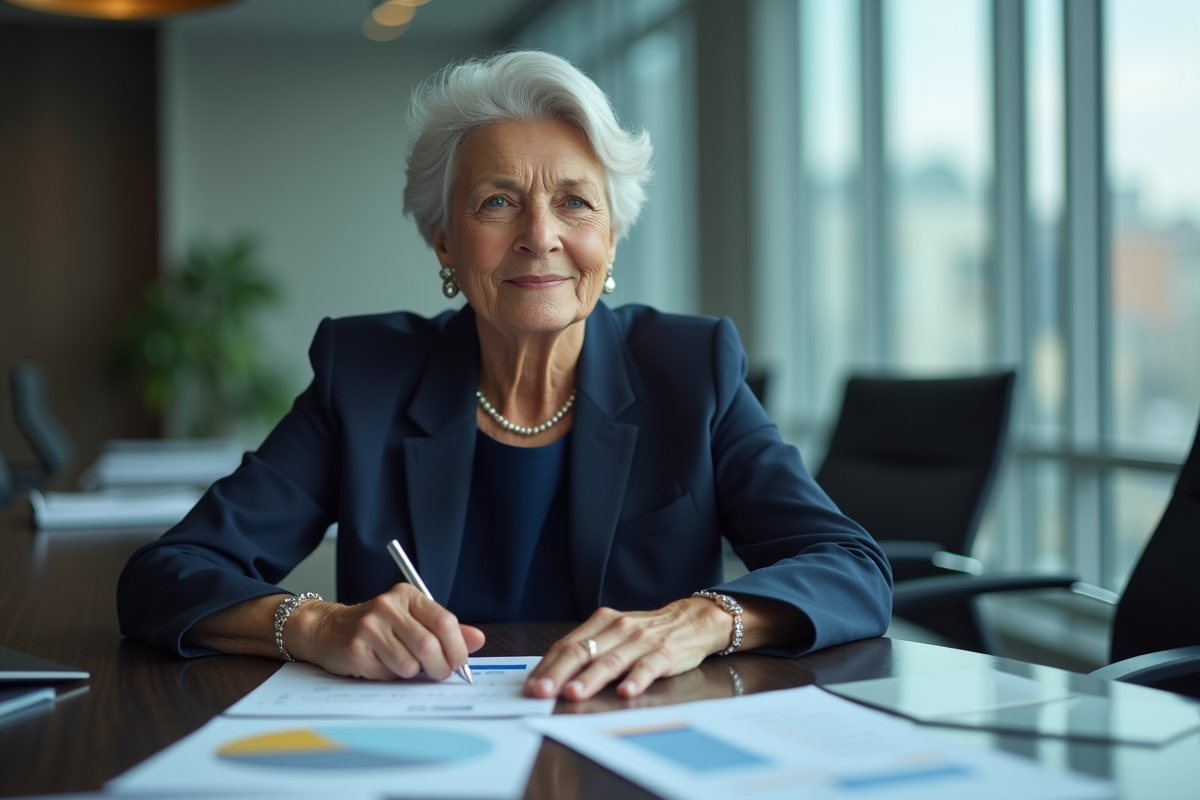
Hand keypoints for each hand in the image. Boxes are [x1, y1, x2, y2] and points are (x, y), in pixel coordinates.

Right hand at [288, 583, 484, 680]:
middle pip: (429, 646)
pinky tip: (381, 665)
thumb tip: (478, 640)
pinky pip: (387, 674)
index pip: (445, 621)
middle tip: (439, 673)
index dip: (458, 647)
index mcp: (408, 596)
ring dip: (412, 673)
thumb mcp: (412, 621)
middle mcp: (388, 606)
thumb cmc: (377, 627)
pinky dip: (391, 676)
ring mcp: (370, 626)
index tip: (460, 662)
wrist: (327, 629)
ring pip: (409, 664)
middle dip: (440, 667)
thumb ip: (445, 630)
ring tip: (402, 665)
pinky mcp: (355, 648)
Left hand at [523, 598, 731, 700]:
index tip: (531, 686)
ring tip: (574, 693)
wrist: (690, 621)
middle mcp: (618, 628)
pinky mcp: (664, 652)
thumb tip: (553, 676)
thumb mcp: (614, 634)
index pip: (567, 645)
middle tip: (542, 692)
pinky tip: (626, 692)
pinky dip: (635, 679)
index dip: (547, 667)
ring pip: (611, 660)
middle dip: (558, 674)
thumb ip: (589, 650)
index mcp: (601, 622)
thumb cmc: (646, 634)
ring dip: (590, 679)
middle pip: (582, 652)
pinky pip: (647, 666)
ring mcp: (641, 640)